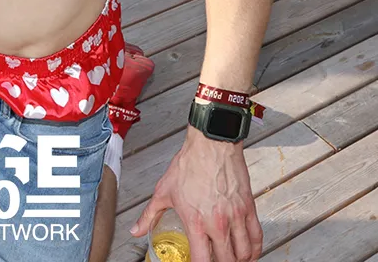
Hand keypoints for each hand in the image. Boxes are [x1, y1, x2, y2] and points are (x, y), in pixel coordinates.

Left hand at [131, 127, 261, 261]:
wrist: (210, 144)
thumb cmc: (189, 164)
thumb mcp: (164, 191)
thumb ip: (150, 214)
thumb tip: (136, 230)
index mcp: (196, 222)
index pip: (203, 261)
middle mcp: (218, 223)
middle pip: (226, 261)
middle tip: (214, 259)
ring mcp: (236, 216)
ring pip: (244, 253)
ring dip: (238, 259)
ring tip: (230, 257)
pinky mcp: (248, 207)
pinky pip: (257, 237)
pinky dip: (255, 249)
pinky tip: (248, 251)